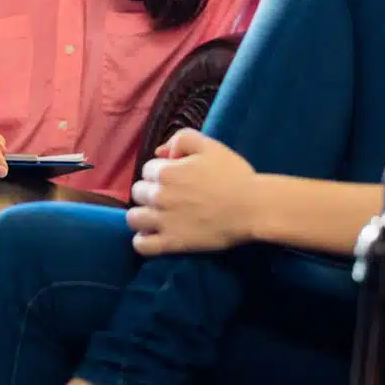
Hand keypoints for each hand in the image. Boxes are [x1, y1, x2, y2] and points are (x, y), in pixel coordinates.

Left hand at [126, 129, 257, 255]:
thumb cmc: (234, 174)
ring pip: (133, 218)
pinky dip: (143, 240)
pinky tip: (153, 236)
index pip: (147, 169)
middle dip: (151, 191)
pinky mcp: (171, 243)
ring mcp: (163, 221)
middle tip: (170, 196)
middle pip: (138, 192)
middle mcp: (159, 195)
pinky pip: (142, 245)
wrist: (252, 207)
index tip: (176, 177)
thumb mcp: (210, 145)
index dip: (161, 171)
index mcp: (166, 171)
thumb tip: (162, 152)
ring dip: (142, 215)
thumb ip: (182, 139)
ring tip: (157, 216)